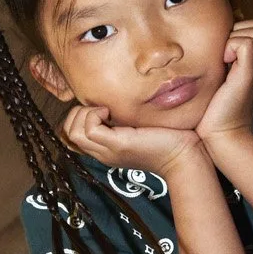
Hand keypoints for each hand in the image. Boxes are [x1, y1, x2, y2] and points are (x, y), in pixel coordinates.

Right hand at [61, 103, 207, 179]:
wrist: (184, 157)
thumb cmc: (168, 138)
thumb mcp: (139, 126)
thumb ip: (124, 118)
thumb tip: (116, 97)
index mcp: (106, 149)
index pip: (72, 134)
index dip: (80, 115)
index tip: (103, 108)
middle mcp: (102, 152)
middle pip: (68, 131)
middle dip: (79, 112)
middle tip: (103, 108)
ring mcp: (107, 151)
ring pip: (73, 130)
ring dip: (85, 112)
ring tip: (107, 110)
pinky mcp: (117, 145)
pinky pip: (87, 128)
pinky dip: (94, 114)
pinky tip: (112, 112)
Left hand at [195, 19, 252, 147]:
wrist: (223, 137)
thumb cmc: (214, 112)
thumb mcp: (220, 81)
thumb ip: (221, 62)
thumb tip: (208, 41)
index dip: (240, 30)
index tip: (222, 48)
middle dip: (240, 29)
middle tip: (223, 50)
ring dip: (236, 37)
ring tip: (223, 58)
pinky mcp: (249, 75)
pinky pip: (246, 43)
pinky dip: (232, 45)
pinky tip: (222, 63)